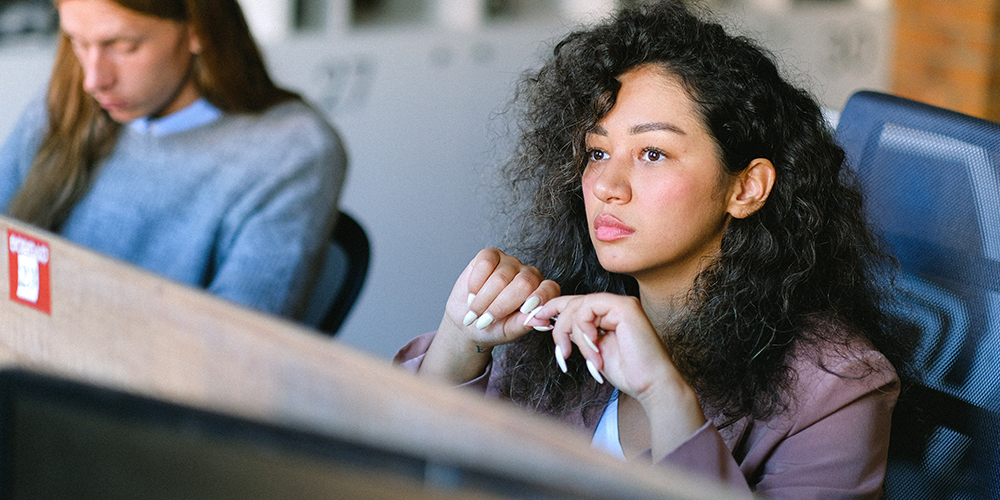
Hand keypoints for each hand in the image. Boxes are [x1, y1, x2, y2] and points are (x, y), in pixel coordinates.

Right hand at [421, 248, 559, 382]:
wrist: (467, 319)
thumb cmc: (492, 327)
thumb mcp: (509, 331)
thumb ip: (524, 324)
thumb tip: (543, 322)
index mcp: (540, 294)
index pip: (549, 289)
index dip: (539, 298)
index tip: (524, 311)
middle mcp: (528, 275)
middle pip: (524, 283)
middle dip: (501, 306)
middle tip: (485, 321)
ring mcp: (510, 263)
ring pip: (501, 277)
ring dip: (484, 299)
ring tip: (475, 312)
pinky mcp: (491, 255)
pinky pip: (486, 263)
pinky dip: (476, 282)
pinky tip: (473, 294)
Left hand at [537, 293, 706, 457]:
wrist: (651, 385)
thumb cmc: (627, 372)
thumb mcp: (592, 351)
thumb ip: (577, 335)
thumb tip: (551, 324)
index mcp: (607, 313)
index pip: (572, 303)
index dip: (549, 310)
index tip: (532, 322)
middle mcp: (613, 304)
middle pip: (571, 303)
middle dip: (556, 325)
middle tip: (559, 352)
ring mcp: (620, 303)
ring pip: (577, 307)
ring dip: (571, 335)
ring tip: (578, 357)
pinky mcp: (624, 306)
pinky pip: (588, 309)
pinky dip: (583, 331)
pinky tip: (593, 350)